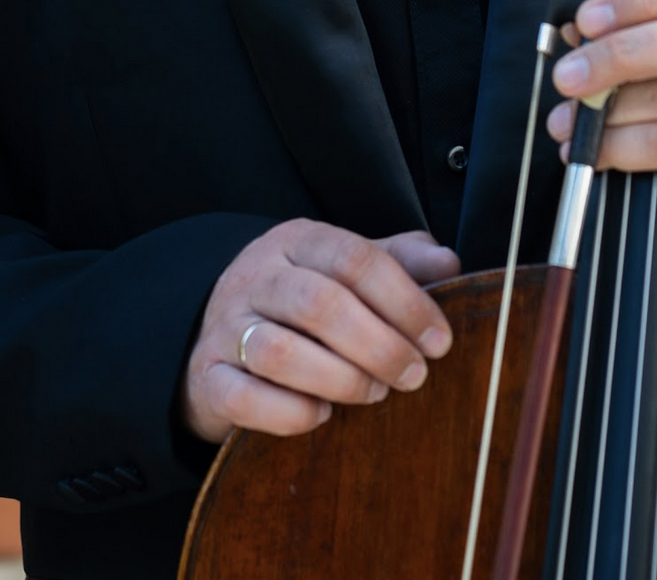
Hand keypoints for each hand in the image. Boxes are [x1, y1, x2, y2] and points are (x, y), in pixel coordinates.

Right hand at [181, 221, 460, 442]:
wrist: (219, 334)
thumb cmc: (303, 302)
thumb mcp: (348, 269)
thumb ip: (400, 260)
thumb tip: (448, 262)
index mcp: (296, 241)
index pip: (354, 258)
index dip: (404, 301)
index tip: (439, 341)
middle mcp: (256, 277)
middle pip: (319, 303)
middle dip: (378, 345)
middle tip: (413, 375)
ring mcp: (225, 327)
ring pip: (279, 352)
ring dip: (340, 379)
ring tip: (373, 393)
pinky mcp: (208, 377)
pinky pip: (245, 398)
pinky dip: (291, 412)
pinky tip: (321, 414)